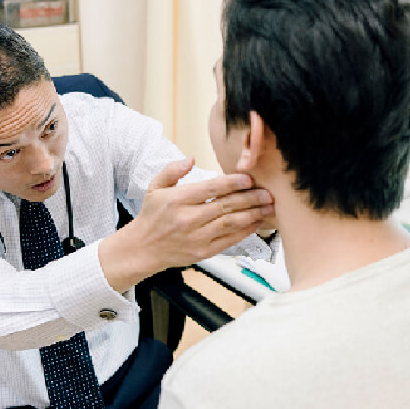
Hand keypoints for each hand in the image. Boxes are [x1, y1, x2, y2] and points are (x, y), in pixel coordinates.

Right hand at [99, 157, 273, 291]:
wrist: (142, 249)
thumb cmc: (151, 216)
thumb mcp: (155, 188)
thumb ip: (172, 171)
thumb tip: (191, 158)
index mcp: (177, 200)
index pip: (210, 189)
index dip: (232, 183)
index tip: (249, 178)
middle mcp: (187, 219)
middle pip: (225, 206)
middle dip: (250, 198)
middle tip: (267, 192)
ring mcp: (196, 237)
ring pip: (230, 223)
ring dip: (252, 214)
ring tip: (268, 207)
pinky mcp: (203, 252)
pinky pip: (228, 240)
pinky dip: (245, 232)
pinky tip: (256, 223)